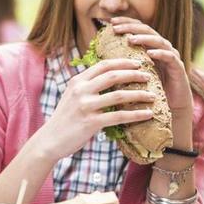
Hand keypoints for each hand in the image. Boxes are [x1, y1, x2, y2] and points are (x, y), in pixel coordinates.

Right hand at [35, 57, 154, 159]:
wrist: (50, 140)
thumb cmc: (64, 119)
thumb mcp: (72, 97)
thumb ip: (87, 87)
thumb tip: (108, 79)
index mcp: (77, 81)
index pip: (103, 65)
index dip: (122, 62)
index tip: (137, 63)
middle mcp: (81, 90)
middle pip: (113, 75)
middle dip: (134, 74)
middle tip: (149, 75)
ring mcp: (86, 106)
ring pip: (119, 95)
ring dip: (139, 94)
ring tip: (153, 95)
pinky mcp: (91, 123)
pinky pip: (119, 116)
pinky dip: (136, 114)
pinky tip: (148, 114)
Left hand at [110, 17, 192, 113]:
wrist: (170, 107)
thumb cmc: (148, 91)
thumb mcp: (133, 75)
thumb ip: (122, 65)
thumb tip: (97, 59)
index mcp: (150, 46)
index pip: (138, 28)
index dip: (126, 22)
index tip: (110, 22)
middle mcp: (161, 48)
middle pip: (147, 30)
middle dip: (131, 27)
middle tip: (116, 28)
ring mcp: (171, 56)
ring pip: (159, 40)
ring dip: (144, 38)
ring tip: (130, 39)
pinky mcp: (178, 67)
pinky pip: (170, 56)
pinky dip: (160, 53)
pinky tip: (150, 53)